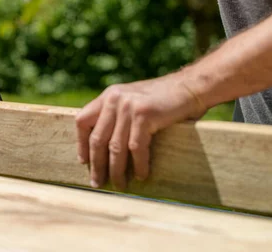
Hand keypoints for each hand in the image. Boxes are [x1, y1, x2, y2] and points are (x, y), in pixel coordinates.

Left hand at [75, 71, 205, 190]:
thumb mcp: (132, 101)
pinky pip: (136, 148)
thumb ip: (117, 115)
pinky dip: (138, 165)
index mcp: (108, 96)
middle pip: (97, 138)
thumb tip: (104, 149)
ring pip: (115, 147)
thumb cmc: (163, 100)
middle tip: (97, 182)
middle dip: (97, 165)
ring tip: (119, 185)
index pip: (82, 121)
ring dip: (116, 170)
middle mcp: (114, 99)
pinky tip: (141, 176)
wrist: (190, 86)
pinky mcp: (144, 115)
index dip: (81, 144)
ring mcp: (128, 106)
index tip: (84, 162)